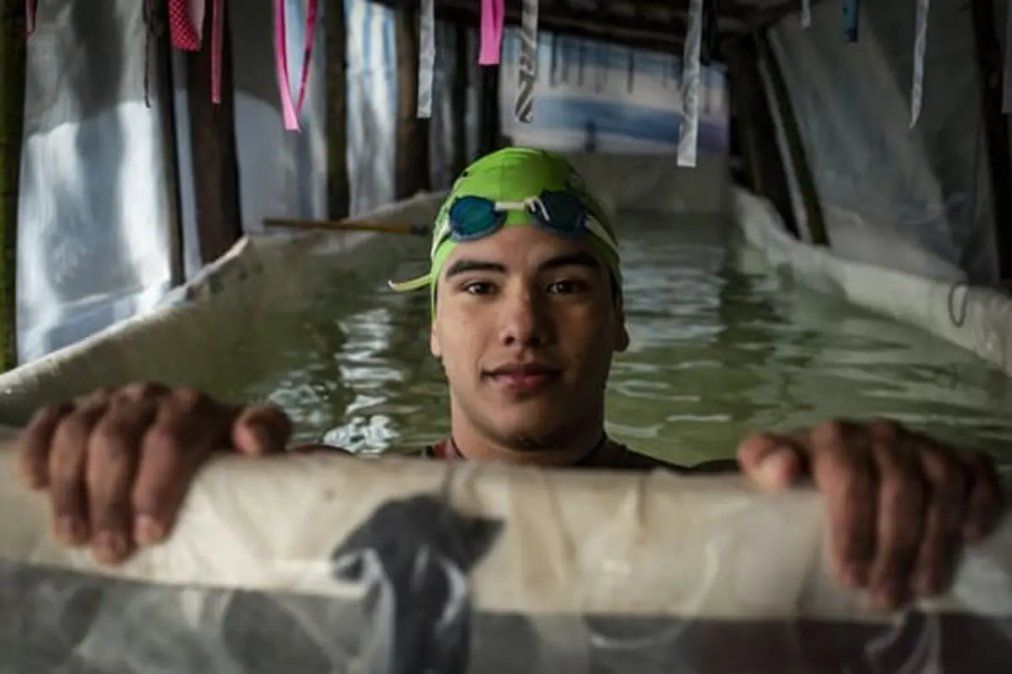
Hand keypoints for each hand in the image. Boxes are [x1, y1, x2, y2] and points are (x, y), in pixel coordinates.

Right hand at [16, 383, 291, 564]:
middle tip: (110, 552)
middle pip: (116, 442)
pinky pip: (50, 420)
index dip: (156, 488)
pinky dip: (38, 450)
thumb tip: (253, 442)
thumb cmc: (232, 449)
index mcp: (194, 407)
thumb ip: (267, 435)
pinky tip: (35, 485)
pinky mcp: (80, 407)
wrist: (207, 428)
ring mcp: (112, 400)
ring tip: (73, 537)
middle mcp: (149, 396)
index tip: (150, 536)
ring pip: (78, 434)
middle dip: (109, 501)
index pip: (169, 441)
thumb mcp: (263, 440)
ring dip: (70, 488)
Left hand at [737, 420, 1004, 609]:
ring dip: (936, 543)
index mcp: (835, 437)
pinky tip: (971, 538)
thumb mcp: (766, 462)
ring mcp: (921, 444)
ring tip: (924, 588)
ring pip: (941, 488)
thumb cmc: (799, 471)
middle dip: (894, 550)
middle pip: (899, 490)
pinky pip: (977, 472)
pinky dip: (981, 503)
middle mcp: (882, 435)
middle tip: (885, 597)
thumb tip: (781, 471)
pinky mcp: (954, 455)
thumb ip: (762, 460)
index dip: (852, 528)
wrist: (829, 456)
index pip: (849, 478)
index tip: (850, 577)